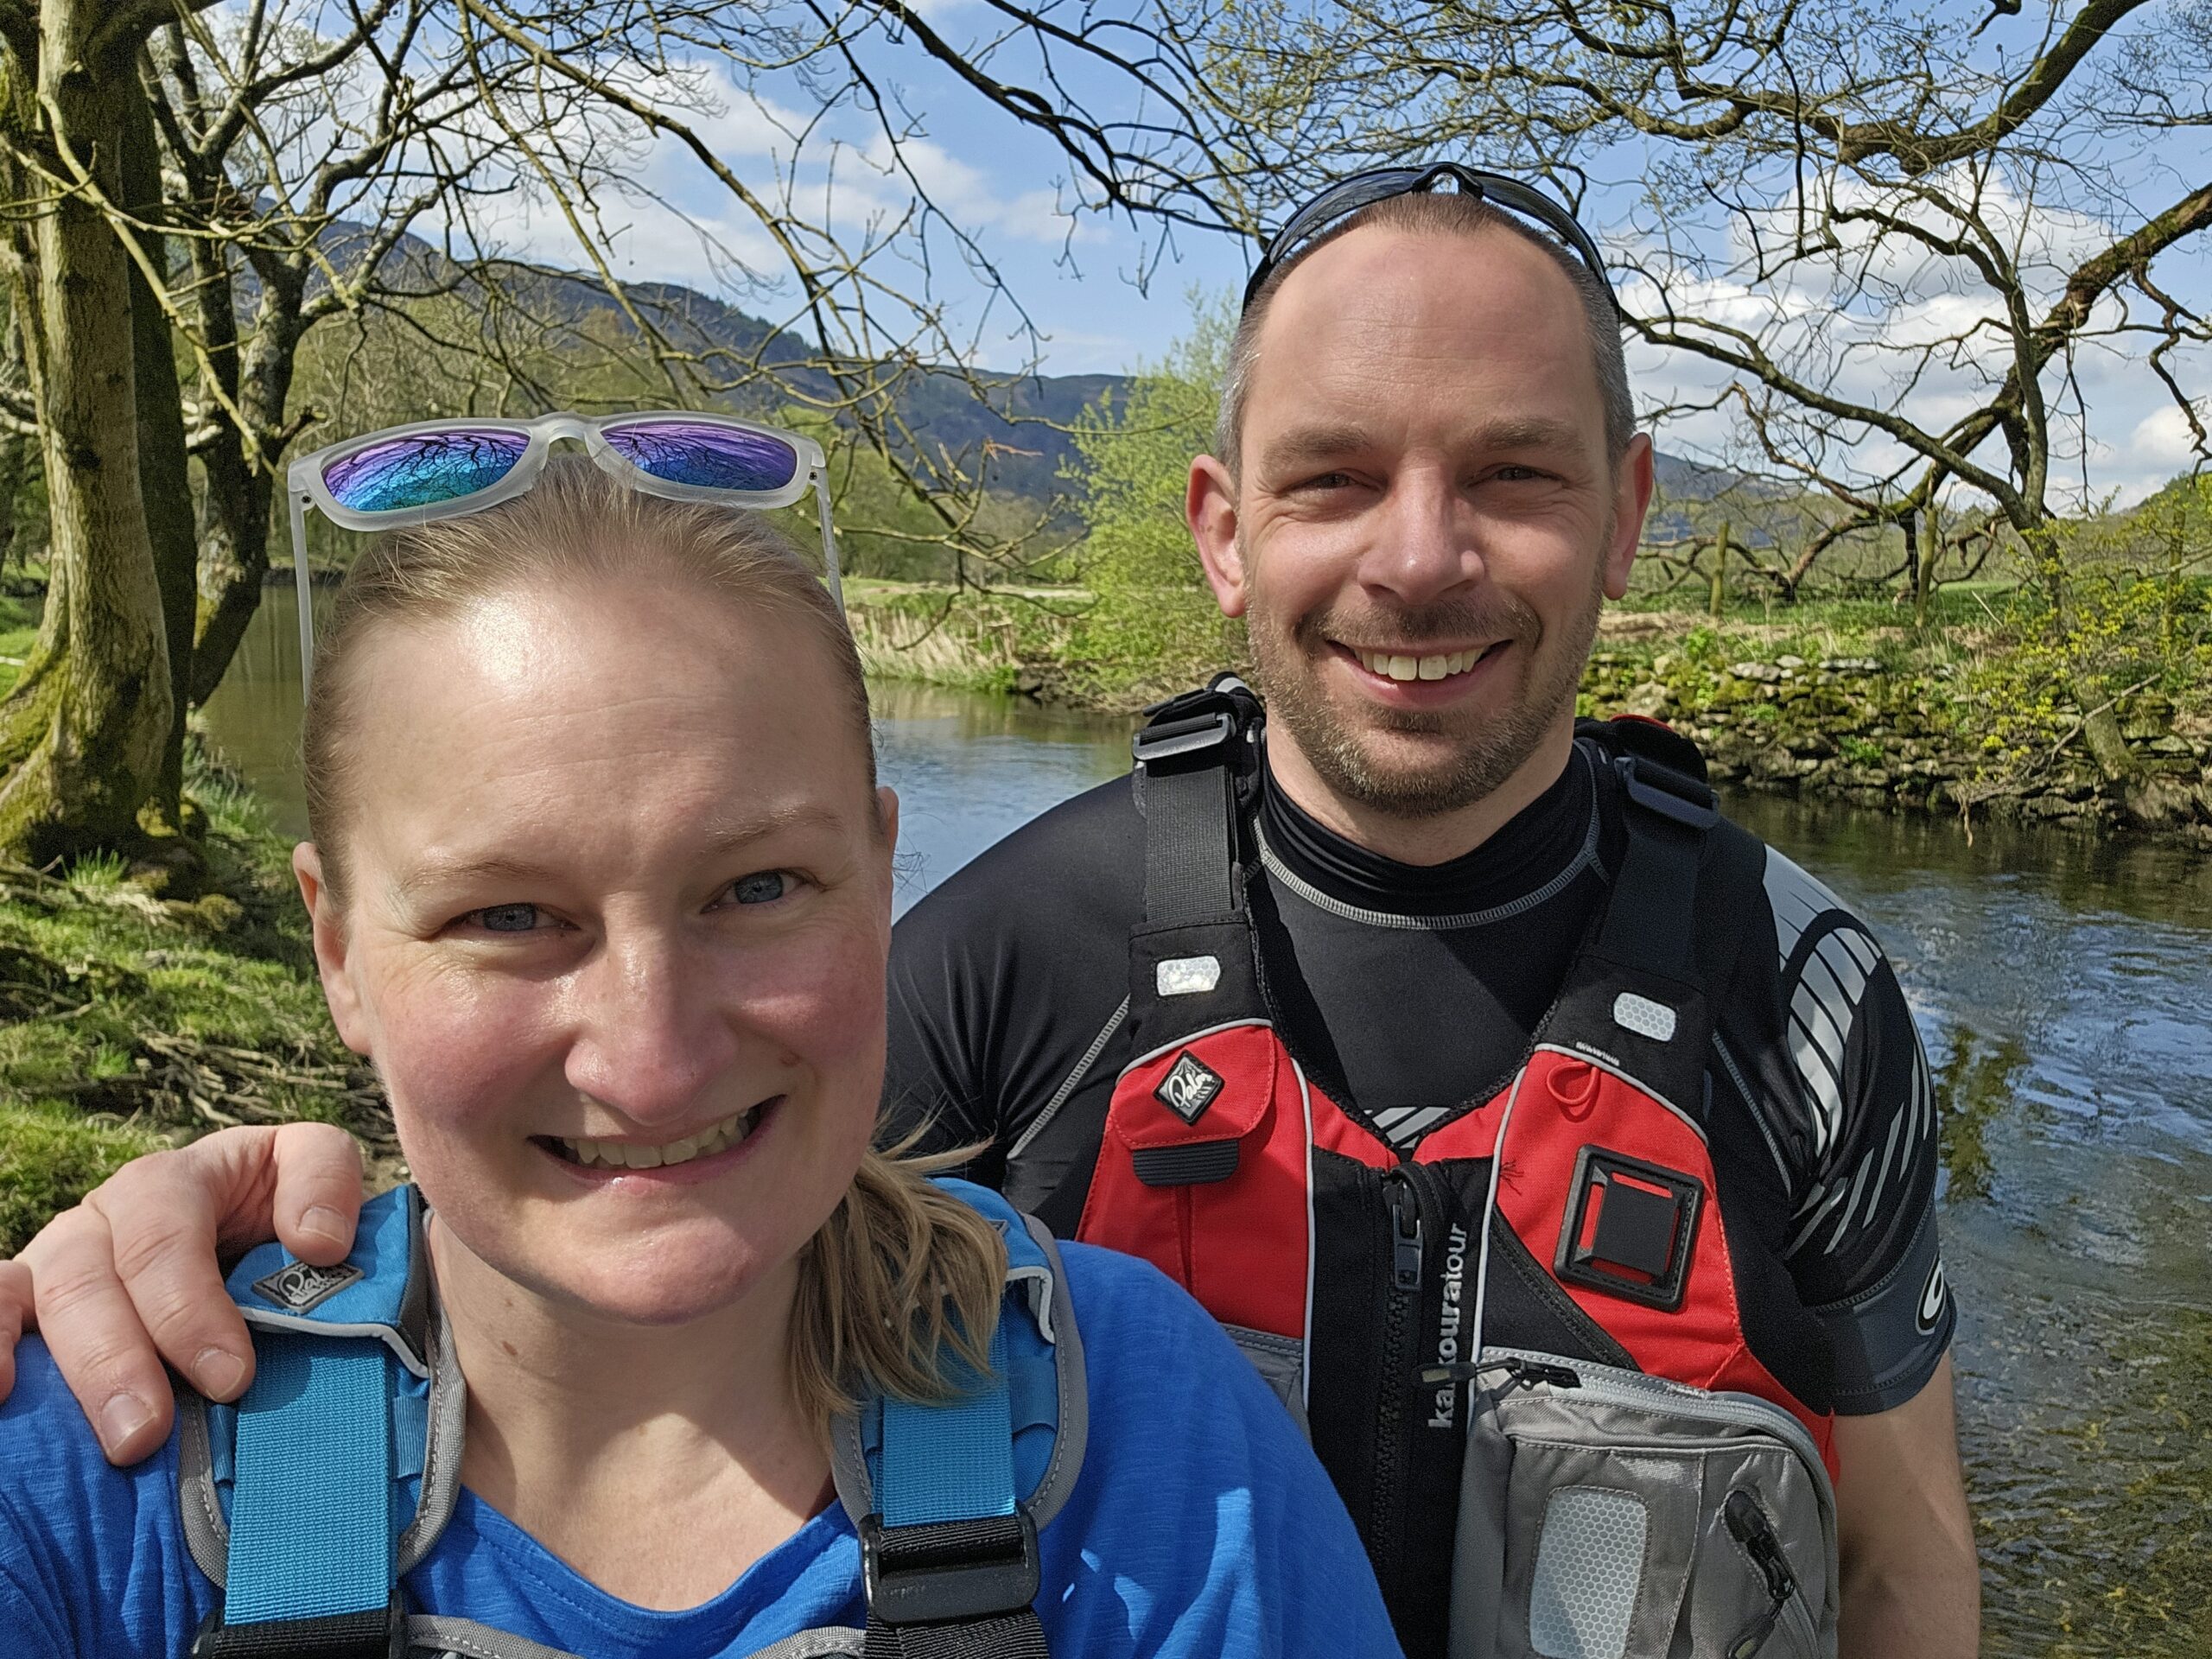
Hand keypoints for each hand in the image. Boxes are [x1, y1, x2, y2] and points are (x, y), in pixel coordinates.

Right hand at [0, 1123, 364, 1463]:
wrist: (248, 1233)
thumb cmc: (282, 1213)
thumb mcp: (313, 1174)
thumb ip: (325, 1184)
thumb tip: (317, 1242)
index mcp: (177, 1179)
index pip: (166, 1229)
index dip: (189, 1303)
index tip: (231, 1378)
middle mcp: (109, 1213)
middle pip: (93, 1276)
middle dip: (120, 1358)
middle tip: (147, 1433)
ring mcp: (63, 1255)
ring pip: (44, 1299)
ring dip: (71, 1371)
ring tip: (100, 1441)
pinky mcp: (32, 1300)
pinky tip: (4, 1395)